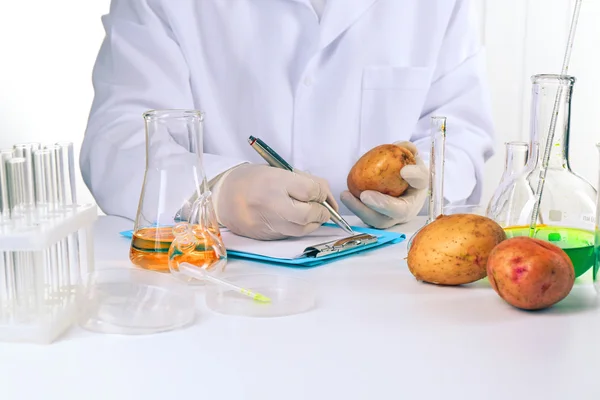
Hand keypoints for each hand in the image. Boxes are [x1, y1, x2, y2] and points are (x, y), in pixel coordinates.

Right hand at [212, 164, 337, 239]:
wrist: (223, 196)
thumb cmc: (253, 179)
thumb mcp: (278, 170)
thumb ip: (304, 180)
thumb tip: (326, 196)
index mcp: (274, 181)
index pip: (310, 191)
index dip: (322, 192)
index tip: (320, 192)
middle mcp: (271, 204)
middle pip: (308, 215)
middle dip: (321, 212)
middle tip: (323, 208)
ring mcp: (268, 223)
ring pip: (302, 229)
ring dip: (313, 223)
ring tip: (312, 214)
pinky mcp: (266, 236)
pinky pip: (290, 235)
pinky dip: (298, 228)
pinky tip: (295, 220)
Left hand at [340, 141, 428, 228]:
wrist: (399, 184)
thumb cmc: (406, 170)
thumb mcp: (410, 157)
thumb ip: (406, 149)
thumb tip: (401, 146)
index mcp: (418, 190)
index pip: (420, 183)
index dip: (415, 177)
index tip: (405, 171)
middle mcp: (407, 209)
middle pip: (398, 212)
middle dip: (381, 205)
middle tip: (365, 195)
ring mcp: (391, 217)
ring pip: (378, 220)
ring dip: (361, 210)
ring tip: (346, 195)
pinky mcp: (376, 218)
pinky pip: (366, 217)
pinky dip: (355, 207)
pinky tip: (345, 196)